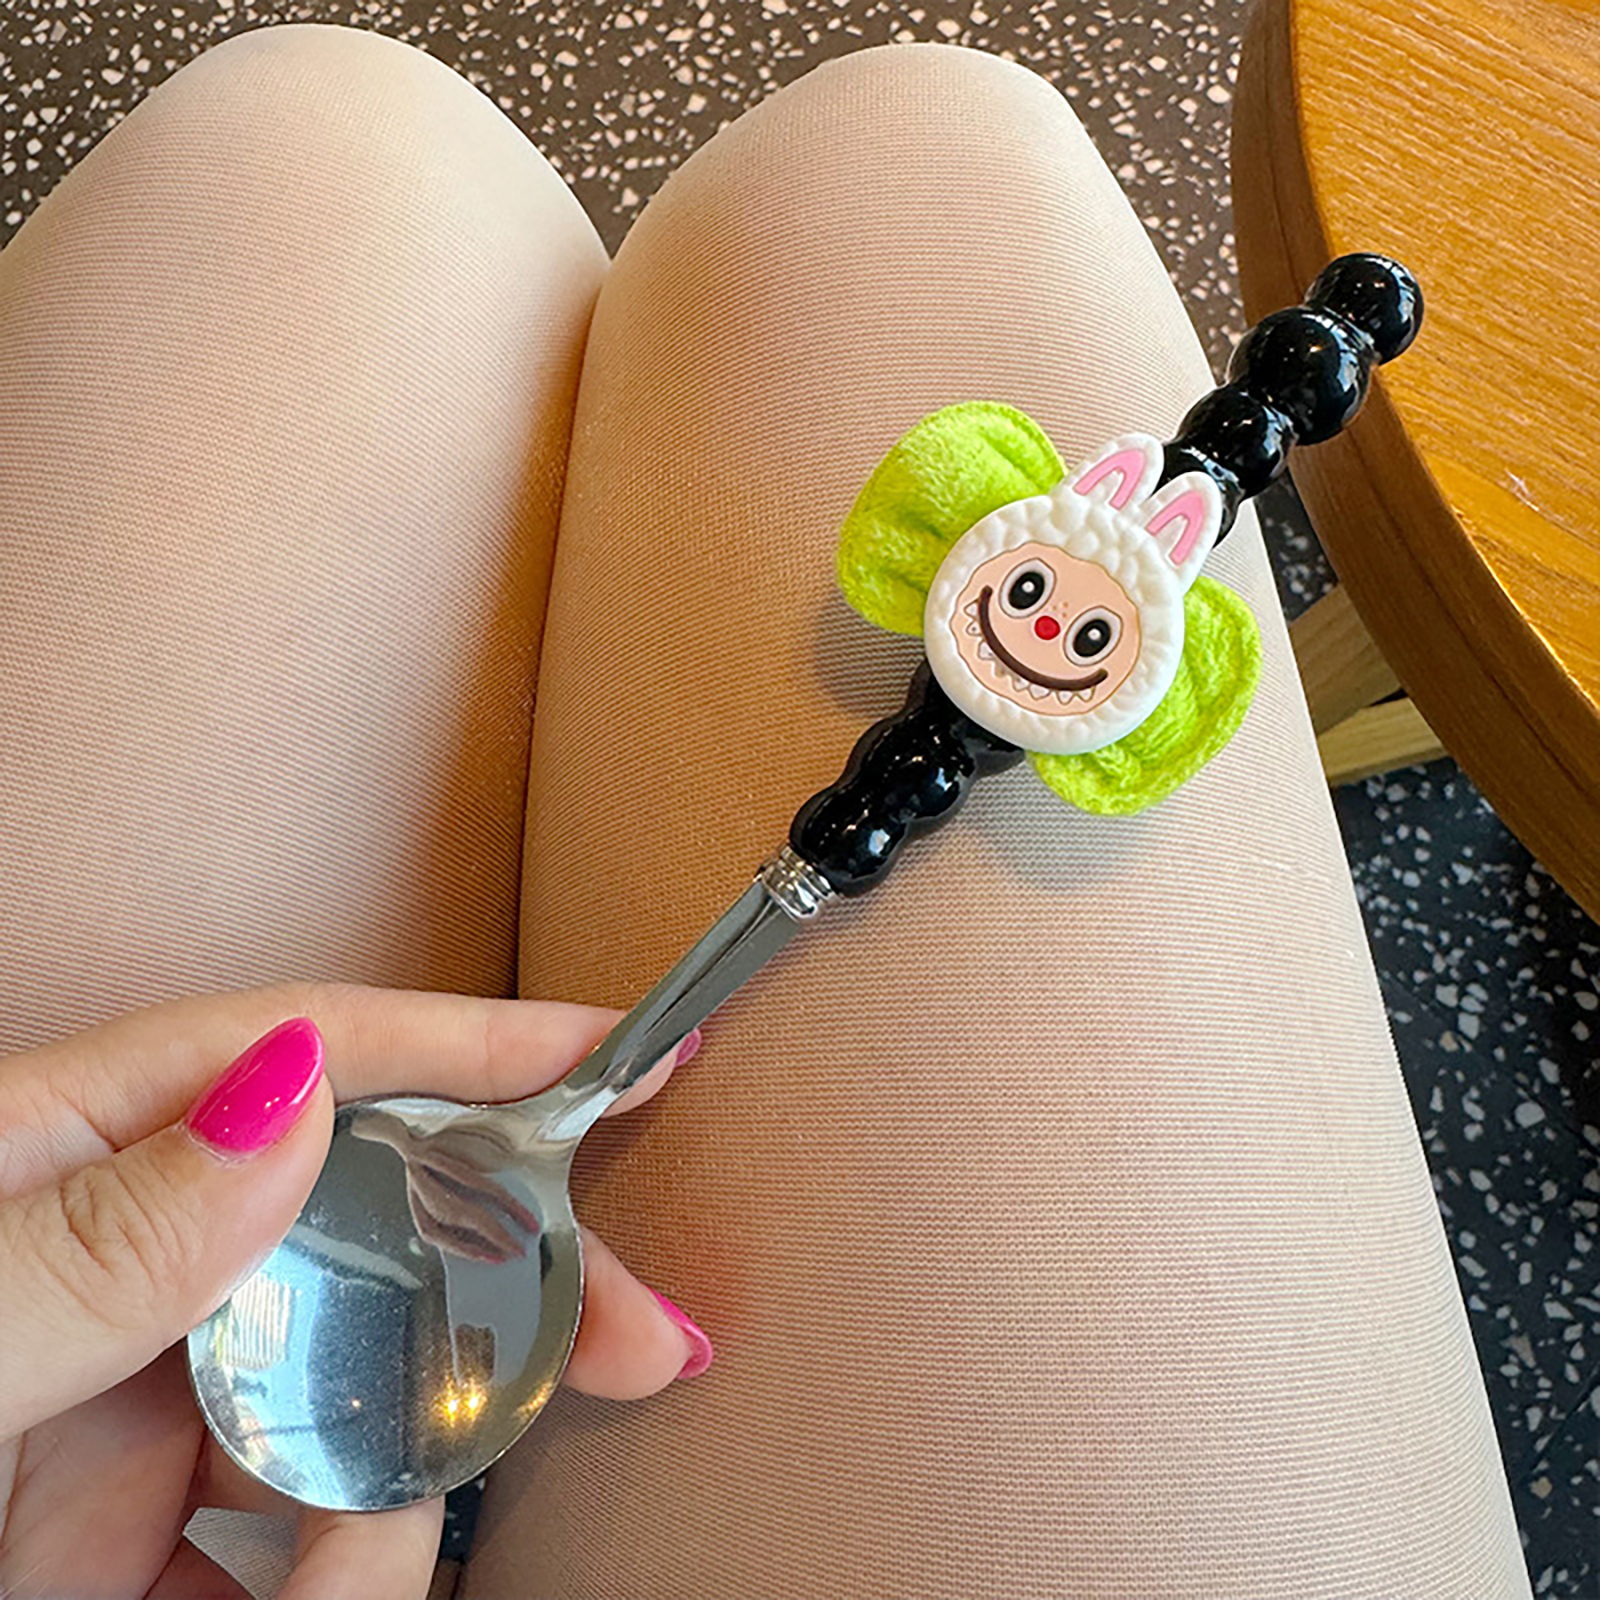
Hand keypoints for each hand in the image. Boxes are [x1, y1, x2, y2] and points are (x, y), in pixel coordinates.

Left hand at [0, 984, 708, 1599]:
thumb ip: (88, 1237)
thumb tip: (288, 1098)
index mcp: (52, 1154)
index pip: (305, 1053)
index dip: (472, 1042)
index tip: (611, 1048)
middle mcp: (116, 1252)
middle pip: (367, 1216)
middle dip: (514, 1278)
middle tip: (648, 1335)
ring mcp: (134, 1385)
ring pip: (348, 1379)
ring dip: (402, 1474)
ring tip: (371, 1559)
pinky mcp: (135, 1510)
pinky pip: (292, 1510)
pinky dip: (340, 1562)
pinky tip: (327, 1587)